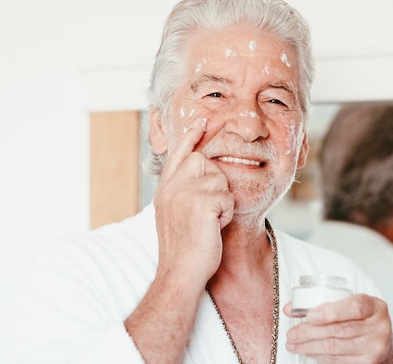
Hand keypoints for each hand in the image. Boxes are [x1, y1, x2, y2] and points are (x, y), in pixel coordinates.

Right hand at [153, 117, 234, 288]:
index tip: (202, 120)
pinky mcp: (201, 202)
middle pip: (205, 161)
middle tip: (206, 212)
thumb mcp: (175, 213)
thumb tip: (200, 171)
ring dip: (222, 202)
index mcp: (165, 189)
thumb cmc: (184, 249)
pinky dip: (226, 214)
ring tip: (208, 222)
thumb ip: (183, 190)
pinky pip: (227, 197)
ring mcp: (184, 193)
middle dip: (215, 183)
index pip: (178, 153)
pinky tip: (213, 228)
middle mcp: (171, 186)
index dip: (191, 136)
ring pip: (220, 179)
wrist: (180, 272)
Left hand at [284, 294, 392, 363]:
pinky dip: (319, 356)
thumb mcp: (352, 306)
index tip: (309, 316)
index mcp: (375, 307)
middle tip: (292, 334)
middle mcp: (379, 327)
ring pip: (335, 347)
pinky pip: (338, 360)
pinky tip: (309, 351)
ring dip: (309, 347)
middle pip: (339, 330)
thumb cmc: (364, 321)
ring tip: (293, 344)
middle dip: (310, 332)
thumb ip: (325, 303)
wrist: (383, 345)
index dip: (330, 312)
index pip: (354, 307)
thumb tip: (291, 308)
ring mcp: (375, 348)